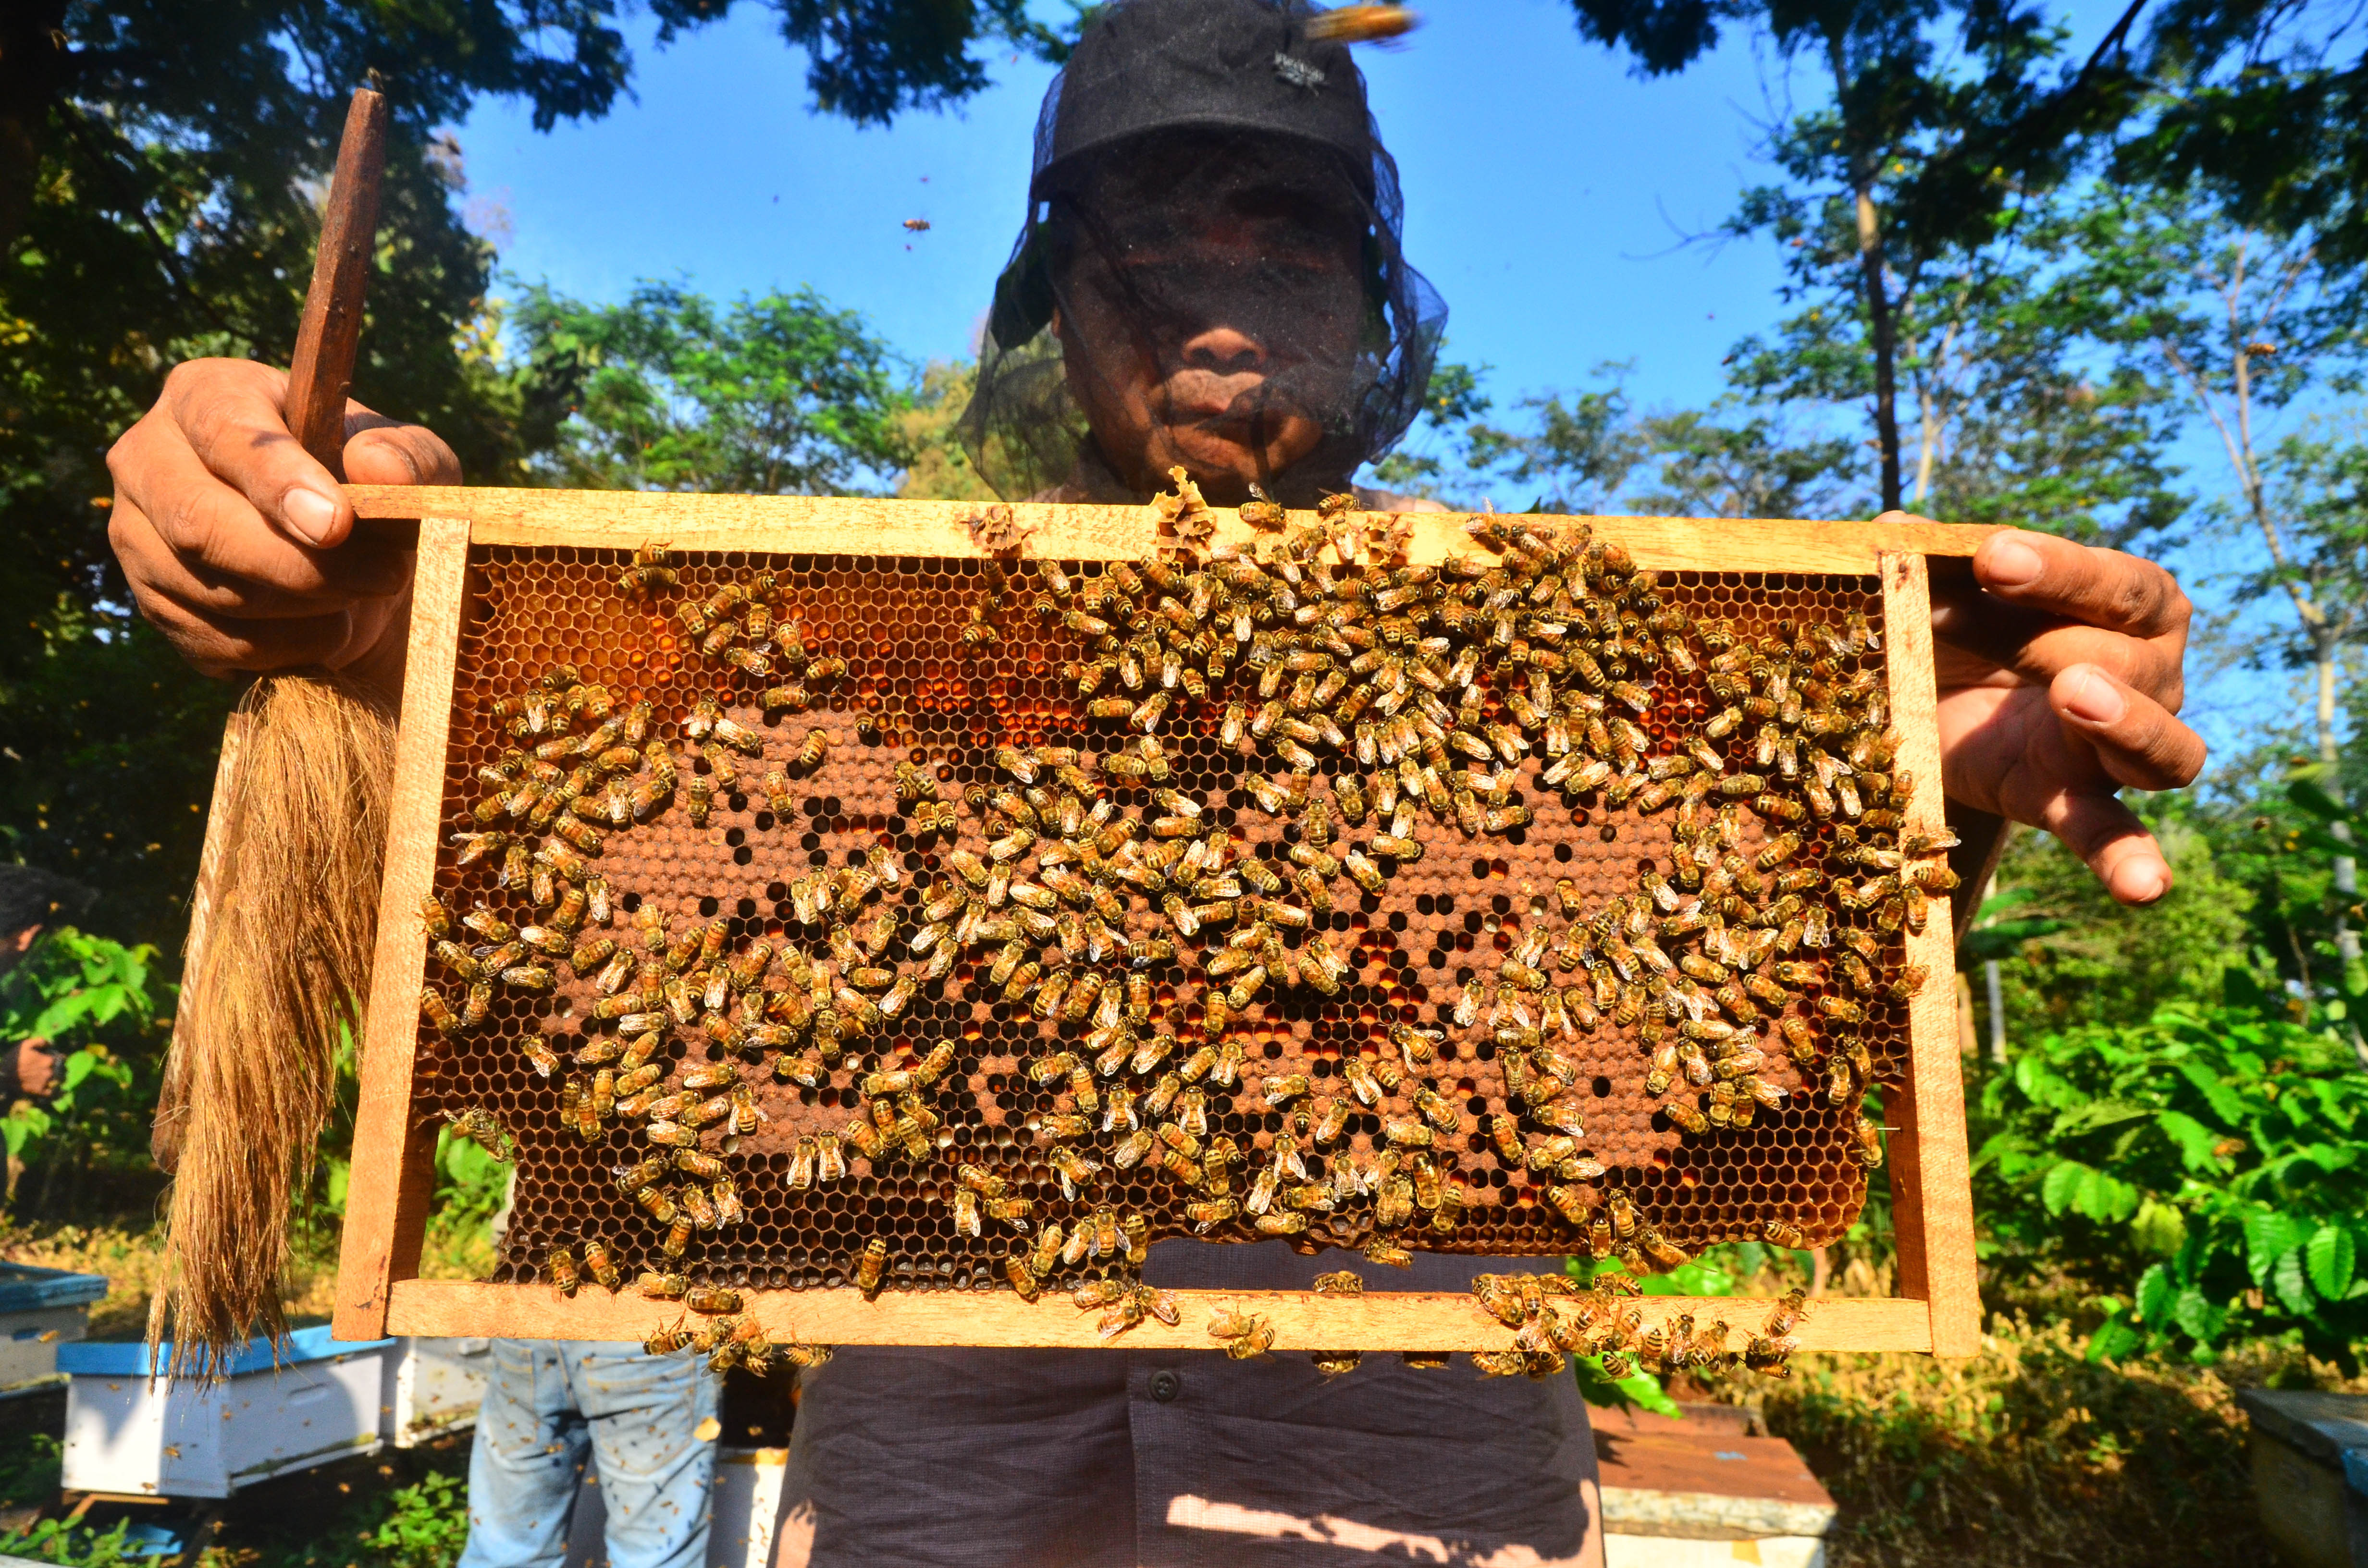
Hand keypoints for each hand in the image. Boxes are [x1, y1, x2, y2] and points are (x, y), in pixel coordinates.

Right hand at [13, 1039, 56, 1099]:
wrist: (2, 1075)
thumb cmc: (14, 1058)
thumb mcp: (25, 1045)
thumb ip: (41, 1041)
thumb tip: (51, 1043)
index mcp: (48, 1060)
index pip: (62, 1058)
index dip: (59, 1058)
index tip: (55, 1058)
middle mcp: (49, 1072)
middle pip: (62, 1070)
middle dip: (61, 1068)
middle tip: (57, 1069)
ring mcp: (44, 1082)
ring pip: (59, 1081)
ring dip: (60, 1079)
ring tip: (57, 1078)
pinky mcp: (39, 1091)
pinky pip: (51, 1093)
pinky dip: (54, 1091)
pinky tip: (54, 1089)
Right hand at [107, 358, 459, 691]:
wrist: (350, 563)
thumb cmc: (373, 491)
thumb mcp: (412, 464)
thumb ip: (408, 457)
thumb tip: (379, 468)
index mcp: (206, 394)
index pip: (225, 430)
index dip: (280, 480)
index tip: (339, 524)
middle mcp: (149, 457)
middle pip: (200, 521)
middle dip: (300, 564)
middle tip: (382, 577)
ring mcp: (136, 533)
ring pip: (207, 588)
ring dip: (303, 608)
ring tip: (359, 597)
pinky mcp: (151, 601)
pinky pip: (211, 639)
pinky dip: (284, 647)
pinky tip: (326, 629)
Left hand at [1917, 520, 2205, 904]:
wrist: (1935, 697)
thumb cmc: (1965, 623)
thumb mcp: (1941, 588)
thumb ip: (1926, 562)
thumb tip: (1888, 533)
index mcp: (2132, 604)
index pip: (2118, 584)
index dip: (2059, 569)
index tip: (1990, 555)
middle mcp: (2150, 674)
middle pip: (2133, 661)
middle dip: (2058, 642)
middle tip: (2014, 640)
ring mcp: (2120, 748)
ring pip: (2165, 747)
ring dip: (2127, 724)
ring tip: (2076, 699)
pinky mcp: (2074, 802)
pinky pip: (2116, 835)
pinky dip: (2131, 862)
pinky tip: (2144, 889)